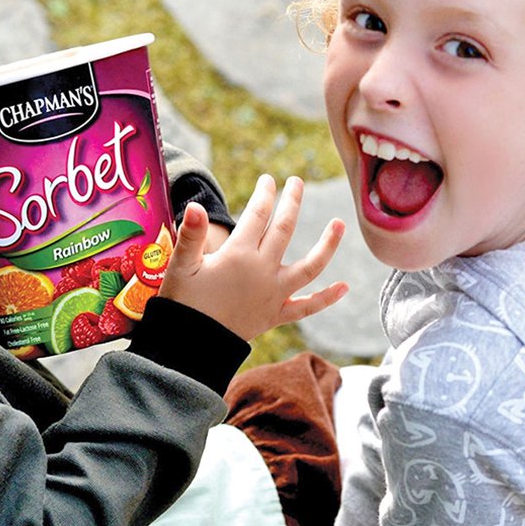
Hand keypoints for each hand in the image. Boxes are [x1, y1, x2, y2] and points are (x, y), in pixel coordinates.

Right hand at [159, 175, 345, 341]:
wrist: (192, 346)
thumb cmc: (182, 304)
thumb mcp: (180, 266)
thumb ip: (191, 235)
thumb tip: (196, 206)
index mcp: (239, 255)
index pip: (258, 214)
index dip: (265, 194)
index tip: (269, 180)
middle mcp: (263, 271)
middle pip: (285, 229)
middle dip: (292, 202)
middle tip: (297, 182)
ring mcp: (274, 293)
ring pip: (309, 266)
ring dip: (327, 244)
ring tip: (339, 224)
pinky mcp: (276, 315)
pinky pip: (307, 307)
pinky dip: (326, 298)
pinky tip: (344, 287)